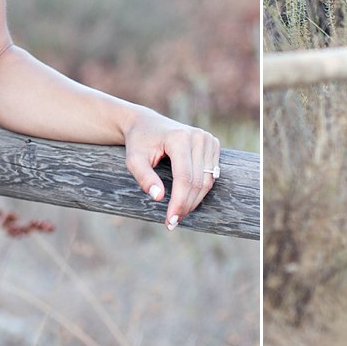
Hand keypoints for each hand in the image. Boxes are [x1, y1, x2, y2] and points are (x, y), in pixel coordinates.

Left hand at [122, 109, 221, 230]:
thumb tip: (159, 197)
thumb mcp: (133, 160)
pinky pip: (211, 174)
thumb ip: (144, 178)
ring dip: (194, 201)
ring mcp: (208, 139)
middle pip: (198, 181)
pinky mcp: (213, 143)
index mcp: (179, 138)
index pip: (185, 178)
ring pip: (208, 181)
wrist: (146, 123)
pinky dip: (200, 190)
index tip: (170, 221)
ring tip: (179, 213)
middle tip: (172, 222)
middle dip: (186, 205)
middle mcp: (198, 137)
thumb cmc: (139, 142)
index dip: (179, 202)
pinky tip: (187, 200)